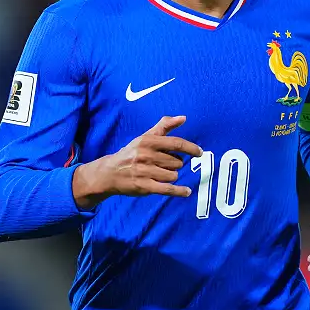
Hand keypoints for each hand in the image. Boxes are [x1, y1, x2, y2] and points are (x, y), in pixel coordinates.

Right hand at [73, 115, 202, 208]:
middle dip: (174, 165)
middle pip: (176, 162)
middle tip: (164, 164)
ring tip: (160, 174)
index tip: (199, 152)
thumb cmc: (132, 153)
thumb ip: (165, 126)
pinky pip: (168, 189)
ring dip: (171, 176)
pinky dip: (179, 191)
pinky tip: (186, 192)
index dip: (190, 148)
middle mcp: (146, 156)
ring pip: (173, 175)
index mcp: (148, 141)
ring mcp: (145, 172)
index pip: (176, 143)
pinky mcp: (144, 186)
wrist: (110, 172)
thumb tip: (183, 118)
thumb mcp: (145, 137)